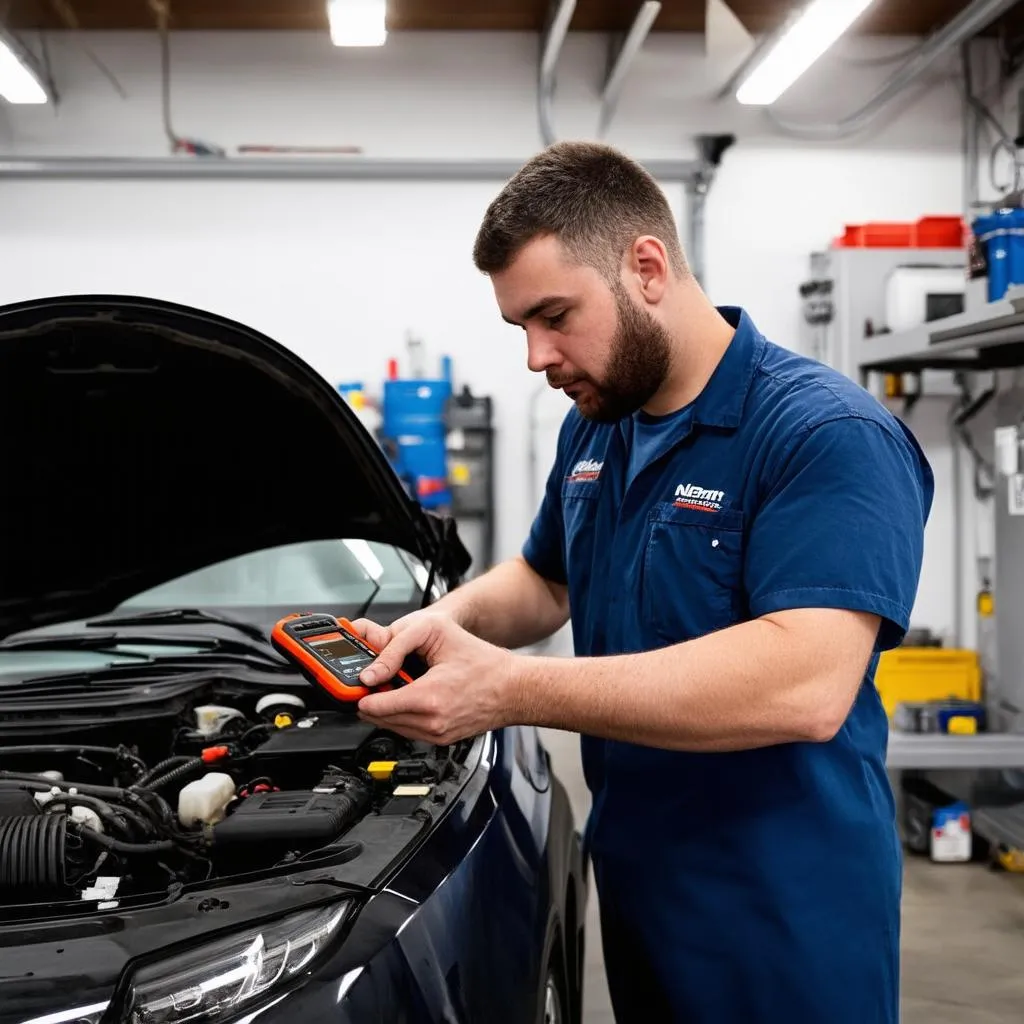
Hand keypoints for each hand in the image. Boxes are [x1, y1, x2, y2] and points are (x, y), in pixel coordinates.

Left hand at [350, 611, 516, 744]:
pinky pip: (409, 731)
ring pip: (391, 727)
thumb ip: (395, 649)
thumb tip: (370, 672)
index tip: (360, 682)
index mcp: (428, 699)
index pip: (373, 707)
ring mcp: (437, 735)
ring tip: (395, 686)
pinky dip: (403, 716)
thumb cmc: (484, 662)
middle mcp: (431, 723)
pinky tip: (411, 697)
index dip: (362, 692)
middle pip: (377, 719)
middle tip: (377, 680)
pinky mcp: (441, 740)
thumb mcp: (436, 635)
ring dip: (387, 709)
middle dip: (373, 699)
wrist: (514, 688)